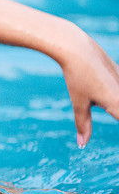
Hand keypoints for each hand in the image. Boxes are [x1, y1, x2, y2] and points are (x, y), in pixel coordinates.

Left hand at [56, 24, 118, 145]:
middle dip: (114, 111)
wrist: (78, 49)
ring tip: (93, 92)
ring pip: (118, 100)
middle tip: (96, 102)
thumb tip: (82, 144)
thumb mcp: (79, 102)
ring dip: (112, 105)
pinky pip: (118, 90)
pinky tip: (100, 89)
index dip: (116, 118)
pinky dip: (114, 96)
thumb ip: (83, 124)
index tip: (108, 115)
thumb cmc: (77, 77)